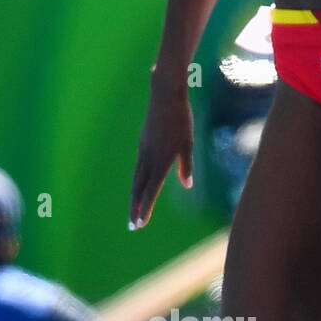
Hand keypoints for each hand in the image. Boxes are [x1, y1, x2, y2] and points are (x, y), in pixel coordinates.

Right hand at [129, 77, 193, 229]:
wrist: (164, 94)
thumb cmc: (181, 119)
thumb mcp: (188, 144)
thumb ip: (186, 166)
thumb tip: (187, 185)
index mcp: (161, 160)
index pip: (151, 190)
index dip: (145, 208)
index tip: (140, 223)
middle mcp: (148, 157)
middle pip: (138, 188)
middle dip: (136, 208)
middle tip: (133, 226)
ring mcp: (143, 149)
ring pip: (136, 178)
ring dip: (134, 196)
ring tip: (133, 211)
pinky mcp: (142, 142)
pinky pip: (138, 166)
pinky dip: (137, 181)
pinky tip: (139, 187)